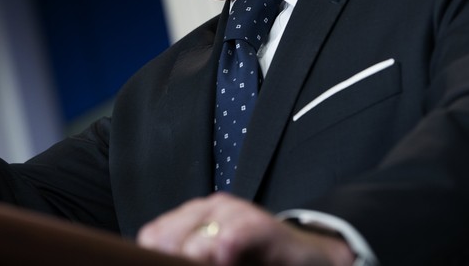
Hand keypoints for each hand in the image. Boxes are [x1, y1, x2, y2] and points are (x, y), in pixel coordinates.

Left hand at [137, 192, 354, 264]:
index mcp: (196, 217)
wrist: (315, 258)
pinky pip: (225, 242)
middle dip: (173, 260)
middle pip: (164, 238)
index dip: (155, 256)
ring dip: (194, 261)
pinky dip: (221, 259)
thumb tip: (155, 262)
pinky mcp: (258, 225)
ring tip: (215, 265)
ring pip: (191, 243)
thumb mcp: (218, 259)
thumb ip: (192, 258)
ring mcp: (234, 212)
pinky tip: (229, 265)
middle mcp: (211, 208)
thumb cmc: (261, 263)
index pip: (154, 236)